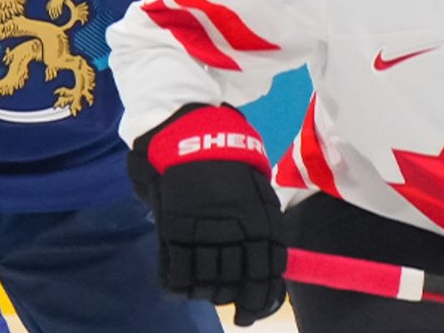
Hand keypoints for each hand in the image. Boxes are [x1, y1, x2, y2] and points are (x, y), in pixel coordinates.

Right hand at [127, 104, 286, 325]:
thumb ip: (263, 222)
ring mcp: (203, 231)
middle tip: (230, 306)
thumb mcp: (257, 186)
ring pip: (208, 282)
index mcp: (262, 222)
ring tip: (204, 290)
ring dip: (207, 292)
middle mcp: (236, 232)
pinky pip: (177, 271)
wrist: (190, 131)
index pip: (269, 275)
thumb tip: (268, 256)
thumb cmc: (226, 158)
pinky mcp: (174, 228)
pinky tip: (179, 285)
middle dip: (236, 300)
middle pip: (239, 284)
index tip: (254, 311)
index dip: (262, 300)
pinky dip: (178, 284)